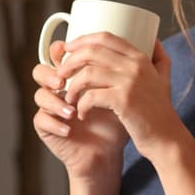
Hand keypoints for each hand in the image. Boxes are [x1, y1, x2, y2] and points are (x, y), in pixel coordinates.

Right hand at [33, 39, 128, 181]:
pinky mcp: (46, 128)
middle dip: (53, 73)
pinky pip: (41, 120)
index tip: (70, 49)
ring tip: (71, 110)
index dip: (62, 50)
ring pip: (39, 94)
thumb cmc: (118, 122)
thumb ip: (137, 68)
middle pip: (42, 70)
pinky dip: (54, 123)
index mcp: (75, 76)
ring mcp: (51, 108)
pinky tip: (68, 129)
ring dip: (54, 100)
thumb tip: (155, 41)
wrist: (110, 153)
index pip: (61, 55)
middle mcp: (59, 89)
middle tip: (63, 81)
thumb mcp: (129, 93)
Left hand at [55, 33, 183, 156]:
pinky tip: (82, 114)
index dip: (82, 39)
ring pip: (88, 73)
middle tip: (60, 73)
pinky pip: (91, 96)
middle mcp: (135, 66)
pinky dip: (81, 105)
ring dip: (72, 86)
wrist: (166, 138)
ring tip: (68, 98)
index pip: (105, 37)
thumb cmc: (159, 111)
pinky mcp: (123, 100)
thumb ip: (159, 58)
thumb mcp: (164, 79)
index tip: (67, 48)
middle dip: (70, 60)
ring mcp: (129, 82)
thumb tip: (154, 39)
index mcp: (140, 58)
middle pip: (92, 51)